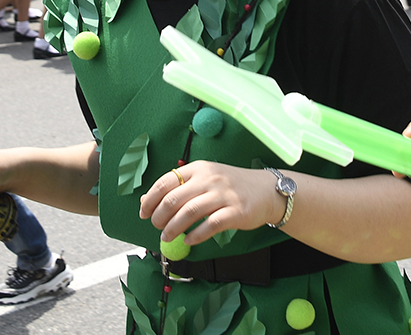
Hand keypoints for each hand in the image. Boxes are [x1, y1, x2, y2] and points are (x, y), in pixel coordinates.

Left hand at [139, 161, 281, 246]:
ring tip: (167, 237)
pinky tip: (189, 241)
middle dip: (159, 216)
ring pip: (189, 213)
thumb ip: (179, 188)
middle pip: (174, 199)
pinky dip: (195, 236)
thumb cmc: (232, 186)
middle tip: (157, 227)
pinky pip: (210, 225)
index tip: (144, 213)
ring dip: (173, 229)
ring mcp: (223, 195)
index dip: (150, 199)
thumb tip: (147, 201)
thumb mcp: (205, 179)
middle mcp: (210, 179)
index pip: (165, 181)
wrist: (267, 190)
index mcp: (199, 168)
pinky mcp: (236, 211)